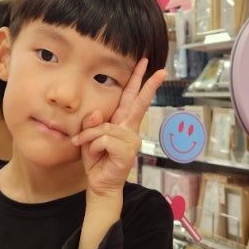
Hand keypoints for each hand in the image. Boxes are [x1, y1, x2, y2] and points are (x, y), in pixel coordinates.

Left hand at [72, 59, 166, 197]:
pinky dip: (93, 145)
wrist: (99, 184)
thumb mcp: (88, 137)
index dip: (138, 80)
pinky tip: (96, 155)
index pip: (131, 97)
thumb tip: (98, 113)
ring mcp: (131, 140)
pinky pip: (103, 139)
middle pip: (138, 102)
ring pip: (105, 127)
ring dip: (90, 137)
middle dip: (146, 84)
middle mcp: (130, 129)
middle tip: (160, 70)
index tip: (146, 64)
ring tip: (87, 147)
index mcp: (122, 122)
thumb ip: (92, 124)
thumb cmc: (96, 159)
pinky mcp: (127, 152)